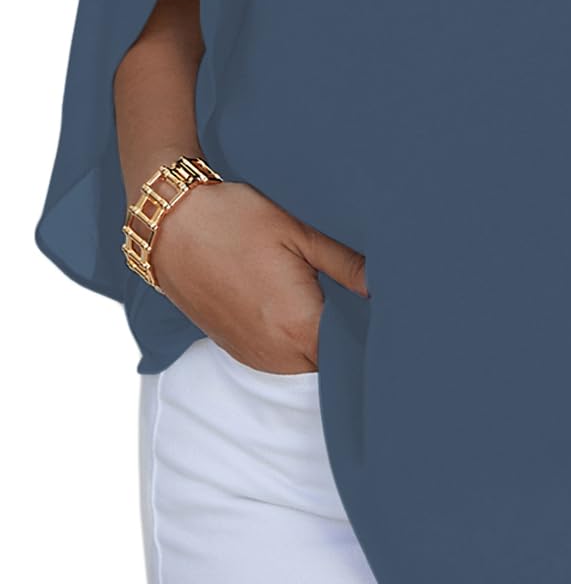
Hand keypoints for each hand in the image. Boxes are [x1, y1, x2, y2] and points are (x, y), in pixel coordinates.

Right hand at [146, 180, 368, 373]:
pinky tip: (301, 308)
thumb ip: (346, 264)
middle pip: (333, 360)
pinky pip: (282, 359)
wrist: (168, 225)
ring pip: (307, 363)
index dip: (374, 331)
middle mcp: (277, 353)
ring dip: (322, 341)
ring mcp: (254, 356)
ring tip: (332, 300)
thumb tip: (384, 286)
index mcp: (298, 326)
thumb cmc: (234, 221)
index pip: (354, 349)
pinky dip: (297, 342)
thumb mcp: (298, 233)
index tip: (389, 311)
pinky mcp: (238, 351)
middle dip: (350, 335)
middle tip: (363, 299)